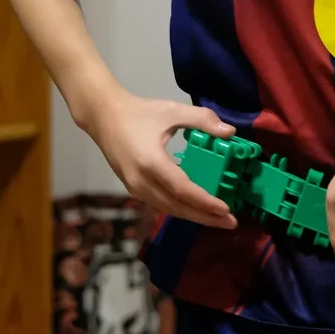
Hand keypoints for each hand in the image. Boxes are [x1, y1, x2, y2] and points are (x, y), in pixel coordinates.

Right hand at [86, 88, 237, 228]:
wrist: (103, 116)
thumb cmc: (139, 112)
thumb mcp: (172, 110)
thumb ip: (202, 119)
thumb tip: (230, 132)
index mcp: (151, 162)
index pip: (182, 189)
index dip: (205, 202)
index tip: (226, 210)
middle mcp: (141, 181)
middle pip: (177, 206)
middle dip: (205, 217)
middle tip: (231, 223)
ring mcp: (135, 188)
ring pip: (168, 208)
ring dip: (194, 215)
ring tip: (218, 219)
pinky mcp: (133, 188)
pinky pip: (161, 204)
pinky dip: (180, 208)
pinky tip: (196, 209)